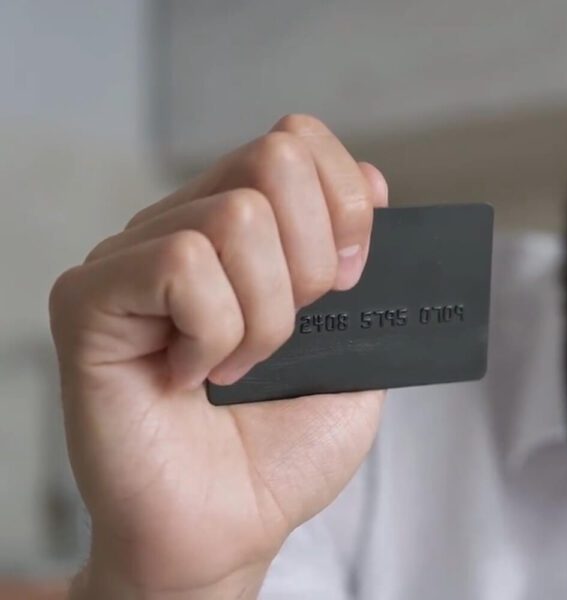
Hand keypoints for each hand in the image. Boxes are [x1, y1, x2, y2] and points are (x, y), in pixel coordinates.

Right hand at [49, 114, 387, 597]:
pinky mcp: (90, 298)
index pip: (297, 140)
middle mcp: (186, 229)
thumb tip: (370, 177)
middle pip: (275, 157)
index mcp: (248, 233)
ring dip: (267, 315)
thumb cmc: (283, 451)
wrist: (229, 529)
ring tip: (239, 371)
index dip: (345, 201)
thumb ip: (366, 267)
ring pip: (236, 216)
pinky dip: (215, 331)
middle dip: (314, 259)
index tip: (351, 281)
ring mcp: (133, 259)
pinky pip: (181, 262)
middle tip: (292, 334)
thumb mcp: (358, 351)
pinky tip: (193, 377)